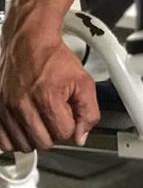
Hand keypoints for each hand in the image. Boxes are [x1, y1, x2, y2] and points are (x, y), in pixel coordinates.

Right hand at [0, 26, 99, 152]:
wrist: (30, 42)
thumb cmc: (55, 59)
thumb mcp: (84, 81)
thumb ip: (88, 111)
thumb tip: (81, 137)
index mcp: (47, 98)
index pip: (64, 133)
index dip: (72, 124)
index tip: (69, 113)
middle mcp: (22, 106)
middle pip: (43, 142)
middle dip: (54, 131)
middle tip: (56, 115)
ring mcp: (5, 109)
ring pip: (23, 145)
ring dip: (35, 136)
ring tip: (41, 118)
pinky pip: (3, 143)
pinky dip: (15, 138)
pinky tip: (25, 124)